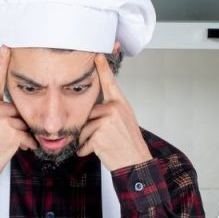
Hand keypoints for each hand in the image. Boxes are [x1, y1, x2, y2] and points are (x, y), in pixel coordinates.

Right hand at [0, 47, 37, 176]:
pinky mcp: (11, 130)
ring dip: (22, 134)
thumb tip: (15, 108)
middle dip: (18, 121)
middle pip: (18, 107)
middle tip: (4, 135)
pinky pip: (27, 134)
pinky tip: (16, 148)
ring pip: (23, 120)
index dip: (2, 62)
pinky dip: (27, 143)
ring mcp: (2, 118)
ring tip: (8, 142)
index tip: (7, 46)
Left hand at [76, 54, 152, 170]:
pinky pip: (83, 141)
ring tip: (101, 145)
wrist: (135, 162)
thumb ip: (110, 110)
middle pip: (88, 113)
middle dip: (89, 127)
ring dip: (87, 140)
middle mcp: (114, 109)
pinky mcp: (99, 135)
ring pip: (84, 128)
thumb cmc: (128, 142)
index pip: (110, 82)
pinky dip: (85, 150)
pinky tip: (96, 152)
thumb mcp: (124, 120)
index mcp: (120, 104)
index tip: (97, 55)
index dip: (103, 68)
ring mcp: (107, 122)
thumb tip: (93, 109)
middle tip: (103, 137)